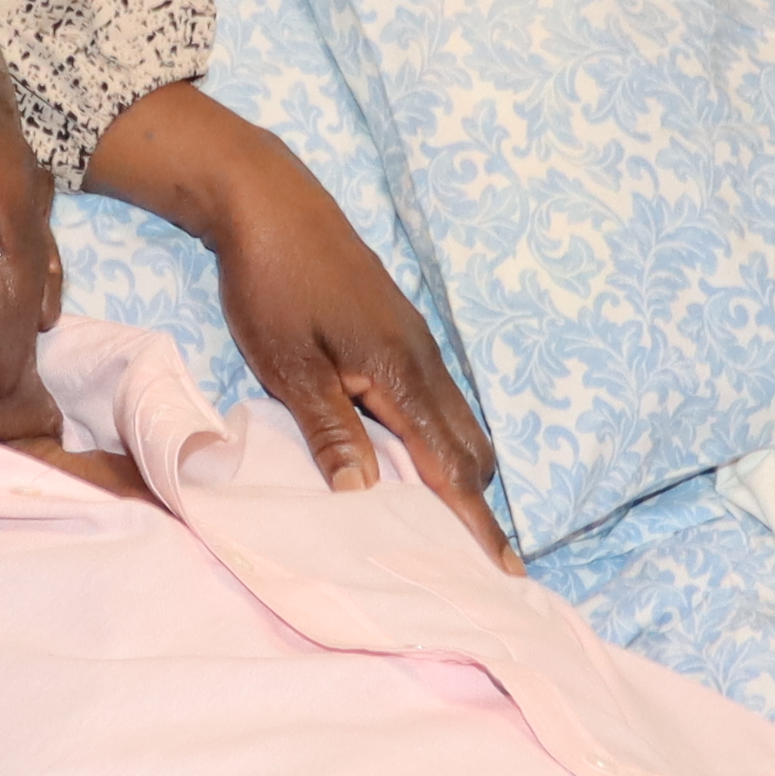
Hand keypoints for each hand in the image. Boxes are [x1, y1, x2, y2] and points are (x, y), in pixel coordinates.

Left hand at [87, 84, 510, 560]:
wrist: (272, 204)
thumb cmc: (273, 285)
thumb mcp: (289, 366)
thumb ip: (330, 431)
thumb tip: (363, 494)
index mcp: (402, 375)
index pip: (453, 467)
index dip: (476, 523)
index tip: (503, 571)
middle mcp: (424, 362)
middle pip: (472, 451)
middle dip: (475, 507)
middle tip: (464, 561)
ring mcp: (416, 345)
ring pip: (456, 425)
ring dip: (455, 474)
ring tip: (437, 525)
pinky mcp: (399, 335)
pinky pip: (435, 404)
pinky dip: (435, 443)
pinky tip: (402, 463)